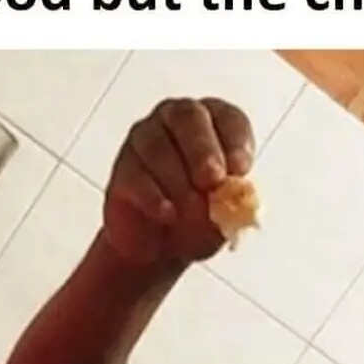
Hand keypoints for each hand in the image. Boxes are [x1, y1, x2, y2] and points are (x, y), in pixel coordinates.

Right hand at [102, 97, 255, 264]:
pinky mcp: (123, 169)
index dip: (236, 140)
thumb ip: (232, 205)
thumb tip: (235, 199)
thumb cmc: (198, 220)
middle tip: (212, 179)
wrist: (159, 247)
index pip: (228, 119)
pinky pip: (134, 173)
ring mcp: (145, 140)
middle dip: (202, 148)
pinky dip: (152, 195)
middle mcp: (177, 122)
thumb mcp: (224, 218)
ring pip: (156, 144)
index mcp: (214, 126)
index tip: (240, 168)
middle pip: (187, 116)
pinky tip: (167, 214)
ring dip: (177, 178)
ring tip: (191, 210)